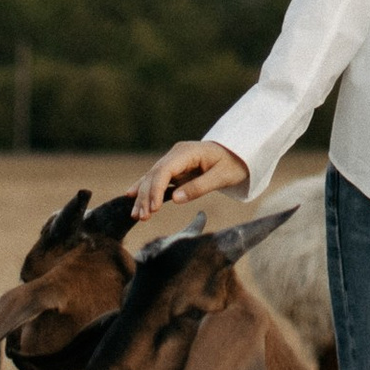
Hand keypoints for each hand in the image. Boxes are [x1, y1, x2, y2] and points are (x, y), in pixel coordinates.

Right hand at [133, 140, 248, 222]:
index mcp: (187, 152)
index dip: (156, 189)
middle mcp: (176, 153)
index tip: (154, 208)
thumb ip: (199, 187)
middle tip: (142, 217)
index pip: (165, 170)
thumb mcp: (221, 177)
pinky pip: (156, 178)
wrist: (240, 153)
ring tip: (136, 215)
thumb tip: (175, 199)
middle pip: (155, 175)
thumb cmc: (233, 164)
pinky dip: (145, 189)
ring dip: (142, 196)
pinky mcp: (174, 167)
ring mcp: (173, 159)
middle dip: (146, 196)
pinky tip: (130, 196)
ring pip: (152, 177)